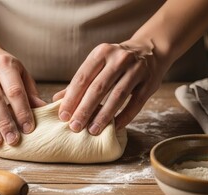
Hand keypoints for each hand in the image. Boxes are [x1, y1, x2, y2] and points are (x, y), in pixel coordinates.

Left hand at [53, 39, 169, 134]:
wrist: (150, 51)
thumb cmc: (116, 62)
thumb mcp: (98, 64)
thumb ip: (80, 81)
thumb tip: (57, 100)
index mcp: (101, 52)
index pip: (82, 77)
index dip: (71, 98)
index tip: (63, 116)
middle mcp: (119, 58)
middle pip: (98, 88)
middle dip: (84, 109)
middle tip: (74, 127)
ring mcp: (136, 70)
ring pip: (117, 96)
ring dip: (103, 115)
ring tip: (92, 130)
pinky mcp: (149, 82)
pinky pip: (135, 103)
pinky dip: (125, 117)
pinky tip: (115, 127)